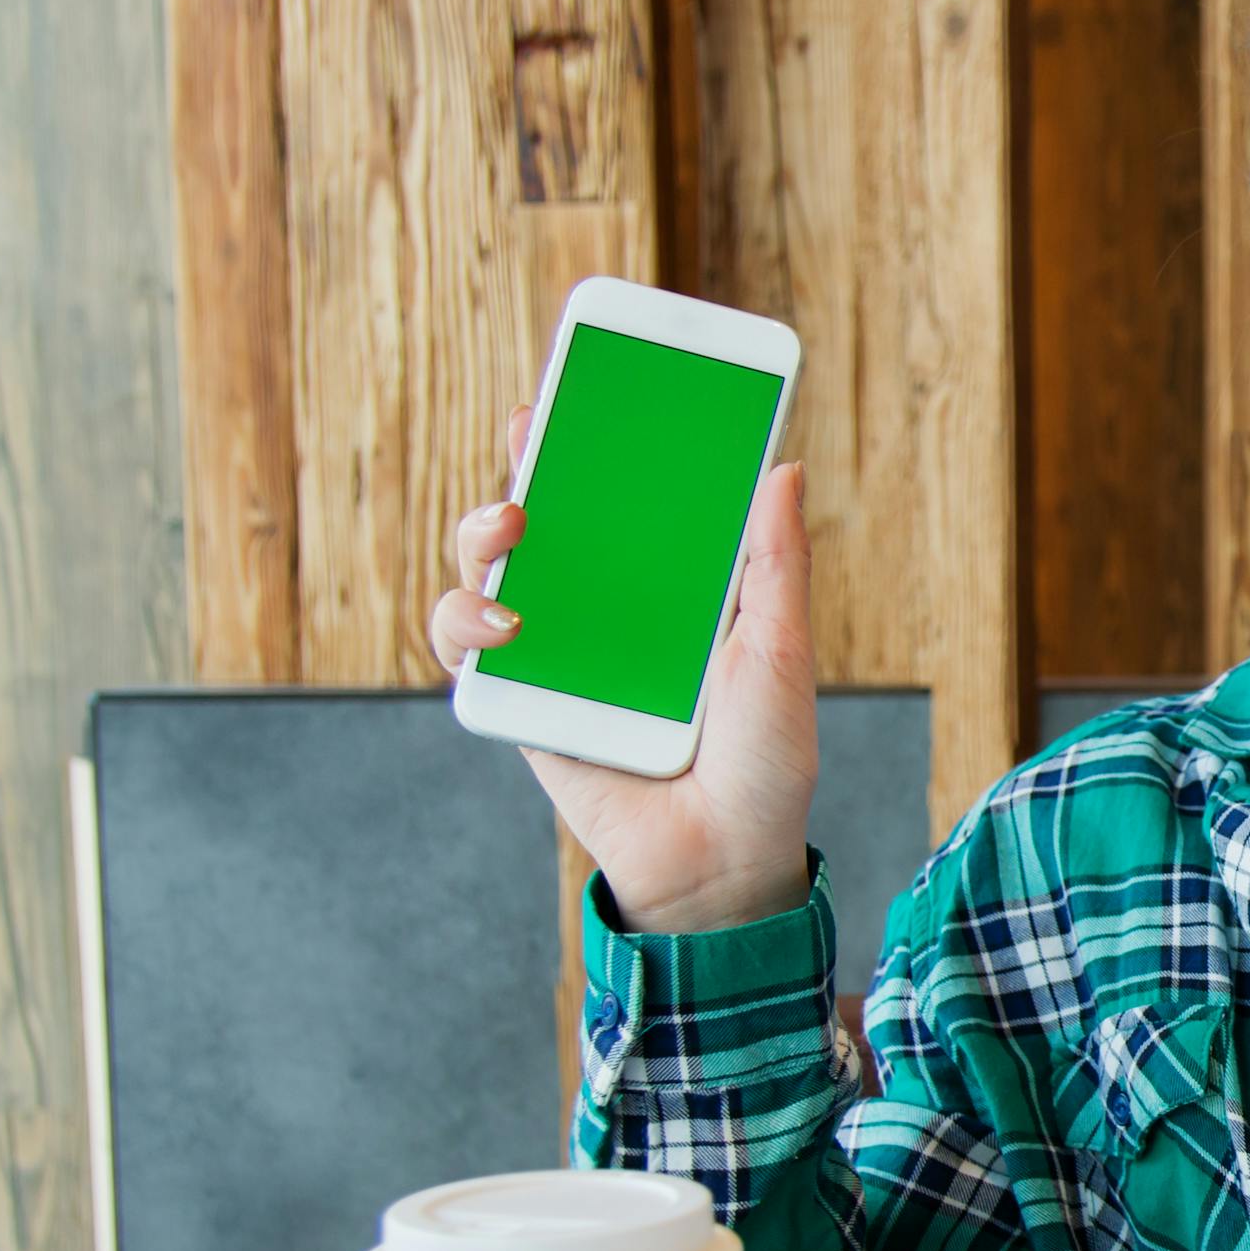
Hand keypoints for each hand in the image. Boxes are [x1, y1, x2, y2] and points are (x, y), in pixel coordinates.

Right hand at [427, 403, 819, 932]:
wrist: (724, 864)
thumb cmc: (764, 764)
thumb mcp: (779, 654)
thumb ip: (775, 564)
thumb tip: (782, 465)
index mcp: (670, 590)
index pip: (624, 502)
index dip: (594, 442)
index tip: (580, 386)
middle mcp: (608, 613)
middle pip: (546, 520)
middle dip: (525, 464)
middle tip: (531, 432)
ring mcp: (557, 655)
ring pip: (489, 571)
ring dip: (480, 535)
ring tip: (512, 527)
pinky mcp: (522, 704)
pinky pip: (467, 649)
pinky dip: (468, 621)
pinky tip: (509, 621)